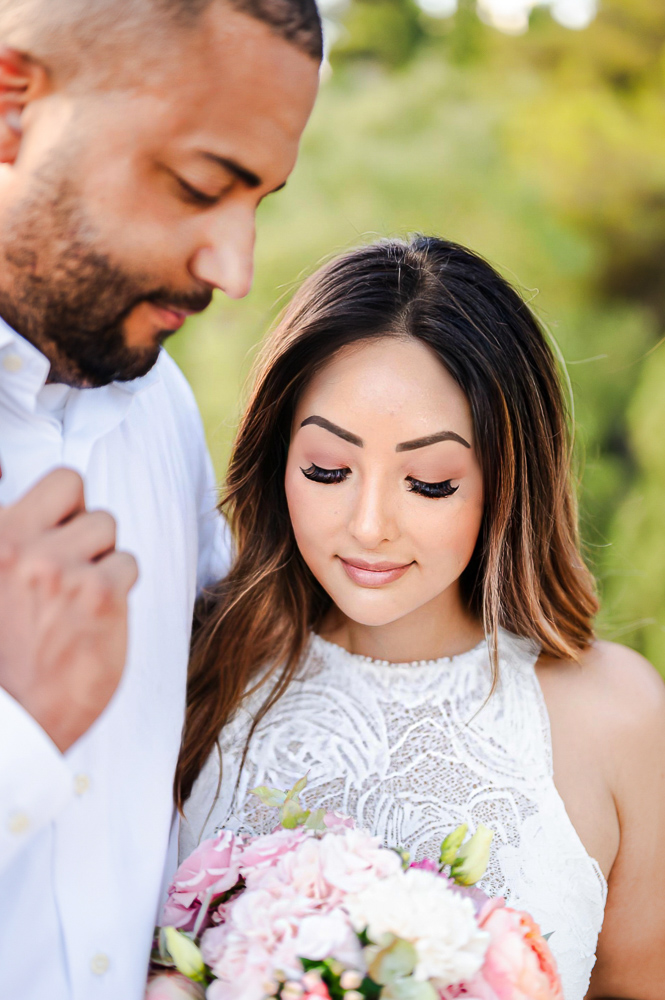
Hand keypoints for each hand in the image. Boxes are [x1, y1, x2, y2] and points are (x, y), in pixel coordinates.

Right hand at [0, 468, 137, 750]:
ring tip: (76, 597)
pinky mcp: (98, 596)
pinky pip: (127, 564)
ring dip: (99, 559)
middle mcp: (19, 547)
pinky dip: (117, 589)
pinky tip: (94, 616)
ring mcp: (59, 569)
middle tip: (69, 565)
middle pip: (82, 494)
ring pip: (107, 529)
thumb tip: (29, 491)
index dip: (62, 506)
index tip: (56, 533)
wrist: (10, 724)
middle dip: (80, 525)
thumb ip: (14, 541)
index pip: (58, 481)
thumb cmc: (2, 658)